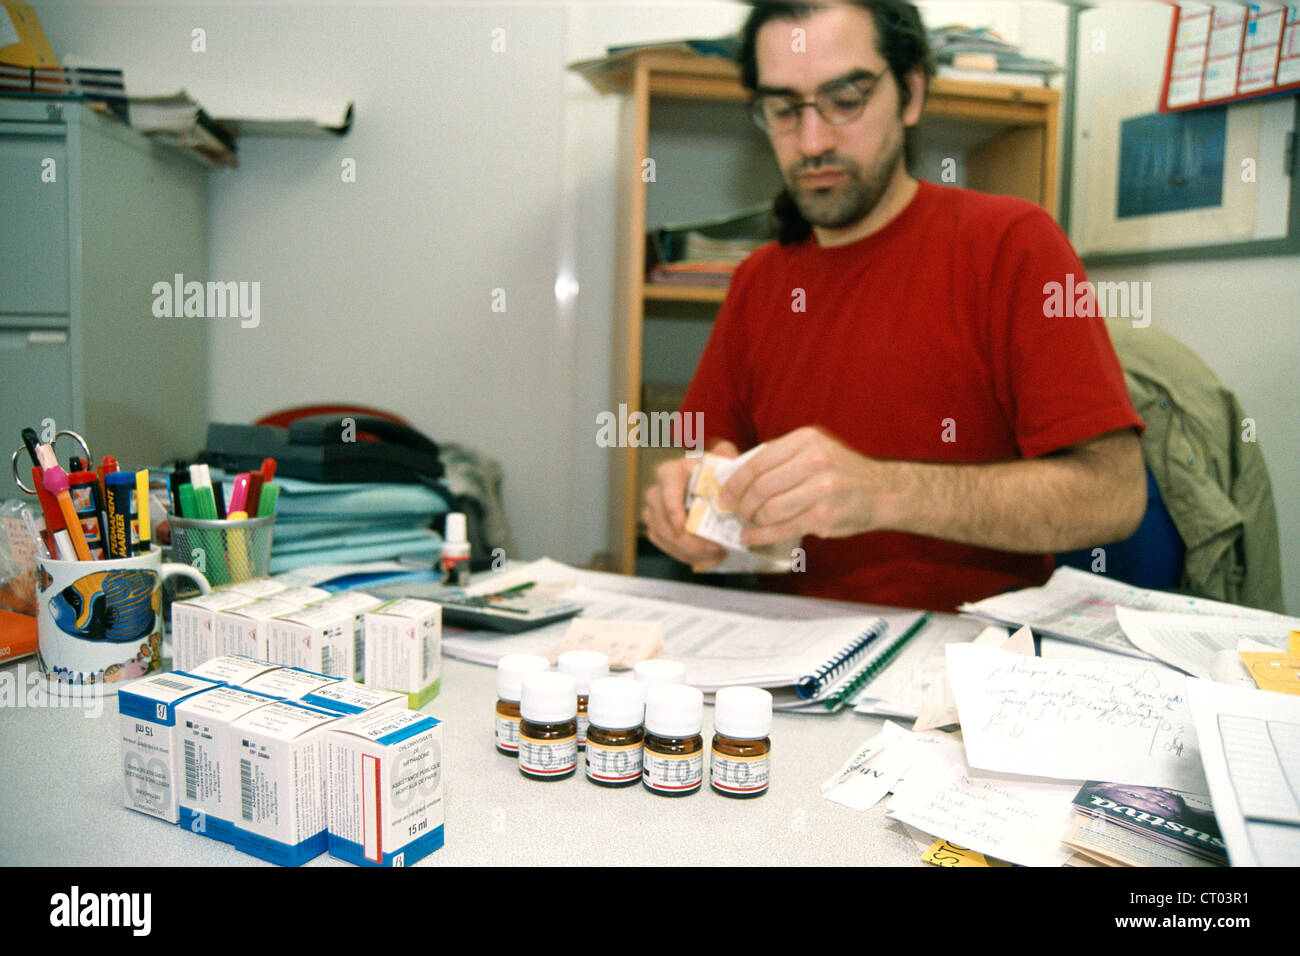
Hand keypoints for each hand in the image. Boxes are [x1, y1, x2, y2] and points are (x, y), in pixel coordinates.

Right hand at [642, 440, 739, 569]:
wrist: (708, 484)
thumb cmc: (714, 471)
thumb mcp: (722, 459)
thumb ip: (726, 454)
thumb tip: (728, 458)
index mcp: (671, 473)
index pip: (666, 492)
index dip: (672, 511)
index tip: (684, 527)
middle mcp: (657, 491)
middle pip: (662, 520)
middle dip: (687, 540)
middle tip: (713, 547)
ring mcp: (654, 512)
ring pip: (663, 537)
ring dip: (689, 551)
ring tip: (715, 555)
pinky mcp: (658, 529)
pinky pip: (666, 548)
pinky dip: (687, 557)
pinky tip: (708, 559)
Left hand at [718, 427, 884, 547]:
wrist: (882, 492)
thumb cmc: (840, 472)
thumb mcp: (814, 451)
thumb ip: (780, 459)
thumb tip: (736, 476)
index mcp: (807, 440)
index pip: (759, 461)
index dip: (736, 481)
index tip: (724, 494)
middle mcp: (815, 461)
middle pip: (761, 487)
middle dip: (742, 503)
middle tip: (735, 511)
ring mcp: (822, 489)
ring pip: (770, 509)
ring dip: (752, 520)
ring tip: (747, 523)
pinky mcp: (825, 516)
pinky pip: (782, 529)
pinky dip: (761, 536)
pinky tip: (751, 537)